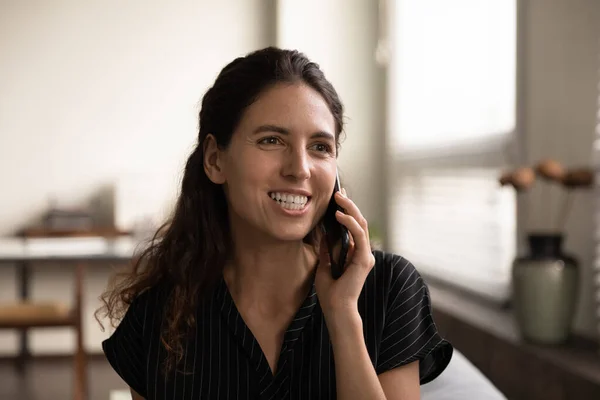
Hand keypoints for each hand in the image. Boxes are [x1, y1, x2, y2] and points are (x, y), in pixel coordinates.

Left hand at [314, 188, 375, 324]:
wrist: (336, 309)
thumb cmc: (330, 293)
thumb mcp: (324, 265)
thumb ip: (326, 250)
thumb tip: (322, 233)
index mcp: (354, 253)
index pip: (352, 226)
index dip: (346, 210)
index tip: (338, 196)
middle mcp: (362, 252)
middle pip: (358, 222)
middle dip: (349, 204)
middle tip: (339, 191)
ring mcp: (364, 255)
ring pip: (360, 224)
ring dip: (350, 208)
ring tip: (338, 197)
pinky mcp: (363, 259)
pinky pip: (358, 235)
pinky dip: (349, 223)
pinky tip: (339, 214)